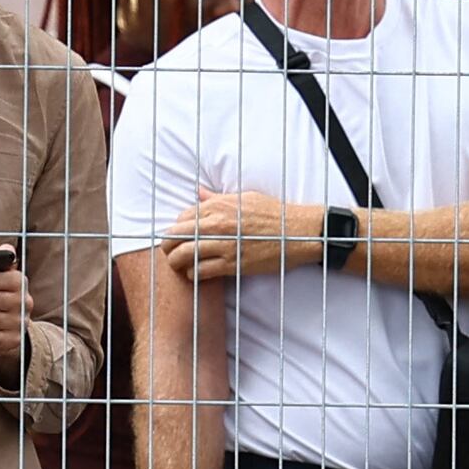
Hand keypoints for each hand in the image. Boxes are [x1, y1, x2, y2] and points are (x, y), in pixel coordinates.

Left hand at [166, 189, 334, 284]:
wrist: (299, 232)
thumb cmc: (275, 213)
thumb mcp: (246, 197)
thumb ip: (218, 198)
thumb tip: (199, 193)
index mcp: (220, 205)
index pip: (182, 216)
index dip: (178, 227)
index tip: (180, 234)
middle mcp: (219, 223)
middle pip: (176, 235)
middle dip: (168, 245)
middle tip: (170, 252)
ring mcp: (225, 244)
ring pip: (184, 255)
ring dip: (176, 262)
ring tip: (178, 265)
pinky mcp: (233, 264)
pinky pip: (201, 271)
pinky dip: (192, 274)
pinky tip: (195, 273)